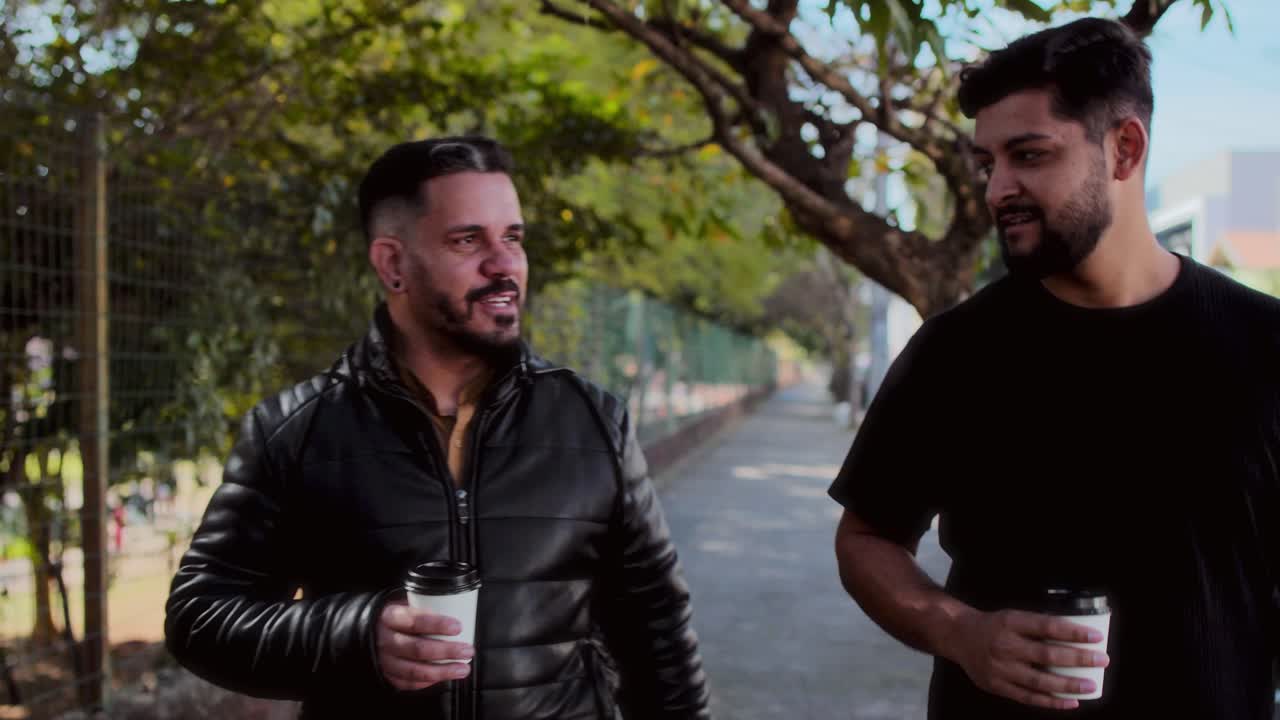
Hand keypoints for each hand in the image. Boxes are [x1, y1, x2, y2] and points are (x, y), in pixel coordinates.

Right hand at [376, 600, 473, 690]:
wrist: (376, 629)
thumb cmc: (401, 616)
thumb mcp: (409, 602)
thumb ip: (428, 605)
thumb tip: (462, 607)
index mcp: (391, 617)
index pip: (414, 621)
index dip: (437, 625)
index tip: (458, 627)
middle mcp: (386, 640)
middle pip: (417, 648)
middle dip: (446, 651)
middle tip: (467, 650)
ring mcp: (386, 660)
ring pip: (414, 670)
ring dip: (442, 671)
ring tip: (463, 668)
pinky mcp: (389, 675)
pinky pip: (410, 683)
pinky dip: (429, 681)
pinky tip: (445, 676)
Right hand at [946, 609, 1108, 710]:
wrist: (958, 636)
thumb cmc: (993, 626)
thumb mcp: (1013, 616)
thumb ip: (1038, 626)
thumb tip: (1076, 636)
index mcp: (1011, 622)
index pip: (1047, 626)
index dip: (1074, 632)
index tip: (1096, 636)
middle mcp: (1004, 645)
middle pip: (1047, 655)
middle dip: (1078, 659)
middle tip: (1102, 660)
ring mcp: (1000, 668)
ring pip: (1040, 680)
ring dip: (1069, 685)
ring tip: (1090, 685)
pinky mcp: (997, 685)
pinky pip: (1028, 697)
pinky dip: (1051, 702)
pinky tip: (1070, 702)